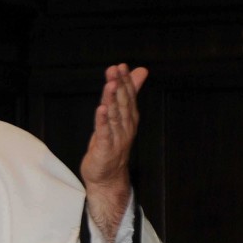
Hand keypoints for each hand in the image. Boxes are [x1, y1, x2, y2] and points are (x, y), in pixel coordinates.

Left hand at [80, 64, 146, 242]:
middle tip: (115, 70)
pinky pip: (104, 133)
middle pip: (123, 104)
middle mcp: (125, 127)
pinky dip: (102, 121)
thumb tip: (141, 70)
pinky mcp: (105, 149)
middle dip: (119, 86)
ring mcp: (116, 138)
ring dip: (112, 100)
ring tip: (110, 85)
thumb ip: (130, 93)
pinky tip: (101, 109)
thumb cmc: (113, 143)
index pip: (129, 97)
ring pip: (114, 116)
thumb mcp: (120, 116)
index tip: (121, 66)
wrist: (108, 176)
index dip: (125, 81)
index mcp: (129, 118)